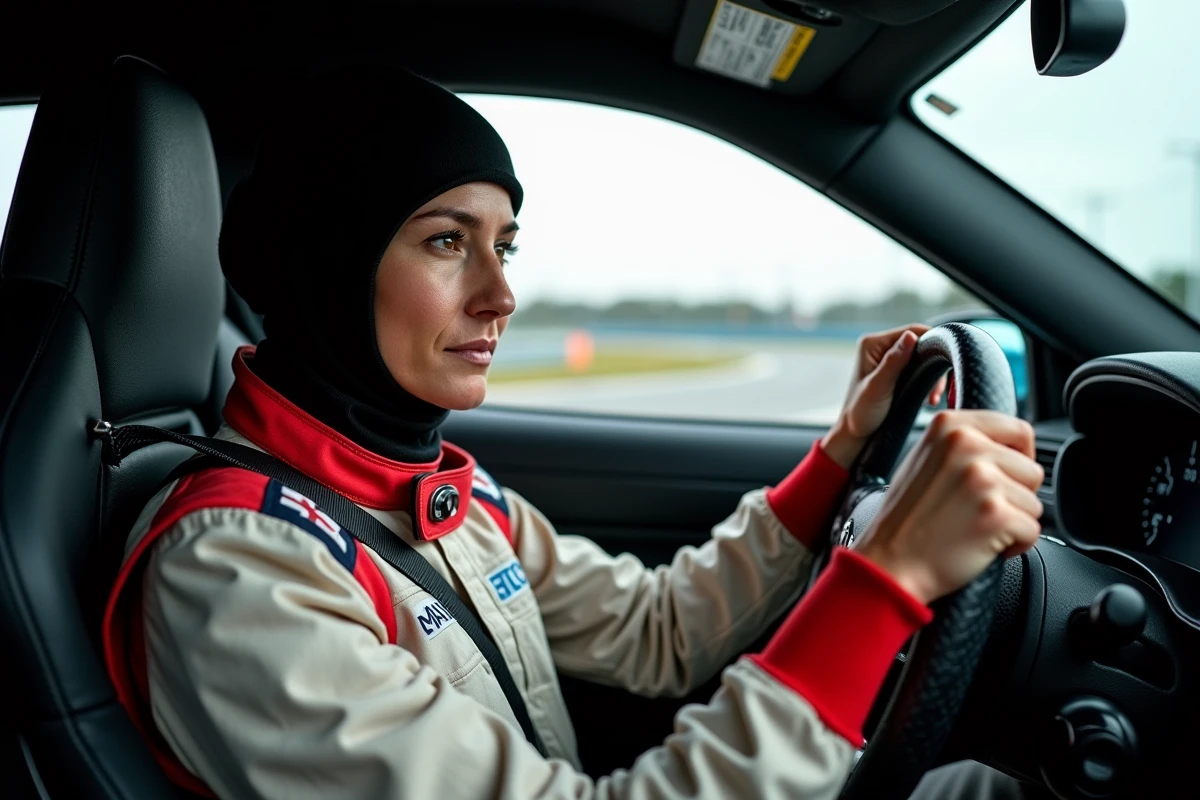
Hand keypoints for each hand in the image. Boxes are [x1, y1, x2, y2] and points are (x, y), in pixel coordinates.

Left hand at [821, 325, 946, 468]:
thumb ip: (894, 362)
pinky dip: (928, 382)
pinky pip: (920, 369)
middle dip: (934, 365)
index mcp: (872, 344)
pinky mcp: (896, 371)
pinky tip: (930, 399)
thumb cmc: (861, 413)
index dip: (933, 345)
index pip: (913, 331)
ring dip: (933, 377)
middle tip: (936, 392)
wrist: (854, 434)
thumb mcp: (878, 387)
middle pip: (921, 344)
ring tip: (933, 398)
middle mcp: (880, 346)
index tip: (943, 369)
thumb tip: (911, 335)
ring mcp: (888, 358)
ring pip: (924, 358)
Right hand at [853, 410, 1043, 603]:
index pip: (1019, 430)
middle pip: (1032, 469)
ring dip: (1013, 521)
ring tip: (975, 526)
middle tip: (980, 510)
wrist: (889, 562)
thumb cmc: (906, 518)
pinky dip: (1014, 544)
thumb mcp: (924, 460)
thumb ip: (962, 444)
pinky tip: (982, 544)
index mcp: (951, 426)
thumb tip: (1005, 445)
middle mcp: (966, 445)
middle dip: (1015, 496)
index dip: (1020, 459)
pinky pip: (1032, 530)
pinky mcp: (996, 514)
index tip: (1007, 477)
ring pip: (1034, 502)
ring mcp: (982, 479)